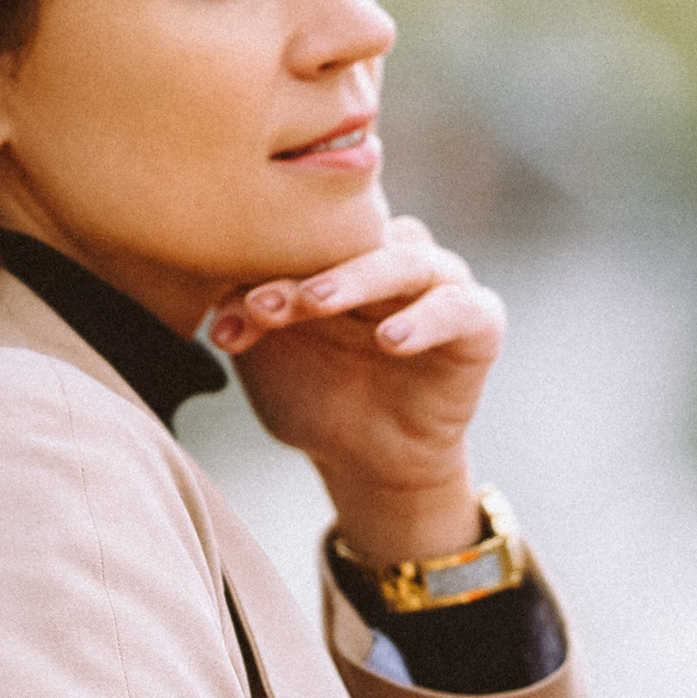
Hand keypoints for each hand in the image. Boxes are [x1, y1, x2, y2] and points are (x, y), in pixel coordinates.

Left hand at [209, 215, 504, 560]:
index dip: (261, 268)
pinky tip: (392, 340)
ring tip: (318, 305)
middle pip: (349, 240)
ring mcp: (439, 282)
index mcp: (340, 250)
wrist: (367, 459)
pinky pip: (460, 307)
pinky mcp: (480, 320)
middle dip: (303, 270)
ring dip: (357, 279)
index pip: (303, 238)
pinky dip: (426, 318)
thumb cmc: (317, 392)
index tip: (223, 315)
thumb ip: (250, 319)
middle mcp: (390, 254)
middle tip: (264, 303)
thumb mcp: (272, 358)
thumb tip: (216, 302)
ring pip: (403, 260)